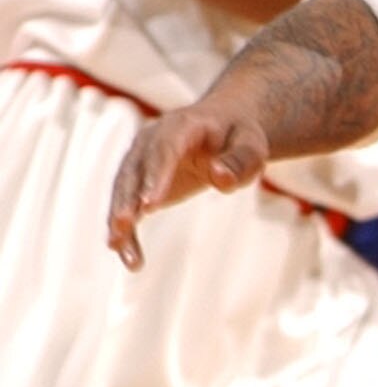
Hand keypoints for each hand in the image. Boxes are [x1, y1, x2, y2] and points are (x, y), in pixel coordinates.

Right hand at [108, 98, 269, 267]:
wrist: (225, 127)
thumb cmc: (240, 138)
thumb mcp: (252, 148)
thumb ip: (239, 162)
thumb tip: (220, 177)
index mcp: (180, 126)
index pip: (164, 150)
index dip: (155, 177)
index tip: (150, 206)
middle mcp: (152, 140)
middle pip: (134, 170)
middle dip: (126, 198)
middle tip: (122, 225)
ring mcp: (142, 160)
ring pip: (124, 190)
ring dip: (120, 220)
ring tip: (117, 248)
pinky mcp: (142, 182)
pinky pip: (130, 207)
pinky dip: (128, 232)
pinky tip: (131, 259)